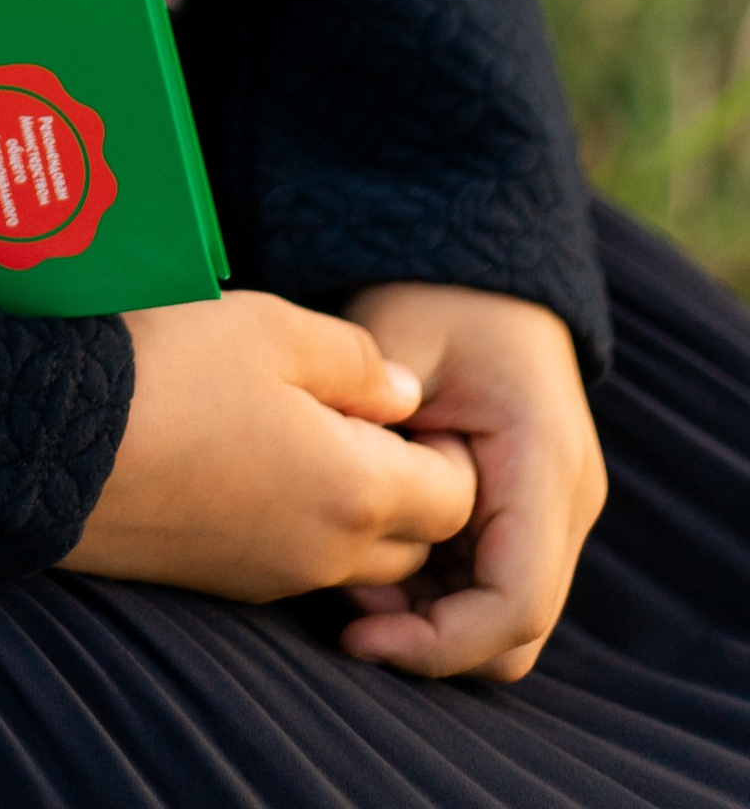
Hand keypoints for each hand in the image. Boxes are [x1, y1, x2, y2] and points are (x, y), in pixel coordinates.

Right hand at [61, 290, 475, 603]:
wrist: (51, 443)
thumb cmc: (169, 372)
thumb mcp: (273, 328)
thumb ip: (359, 360)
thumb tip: (406, 395)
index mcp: (357, 492)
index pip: (458, 497)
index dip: (448, 446)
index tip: (404, 398)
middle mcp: (326, 553)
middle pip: (415, 541)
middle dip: (410, 485)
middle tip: (361, 414)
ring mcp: (270, 577)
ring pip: (354, 559)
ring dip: (353, 507)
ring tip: (302, 431)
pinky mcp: (221, 582)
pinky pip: (294, 560)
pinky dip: (299, 520)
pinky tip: (249, 459)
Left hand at [336, 284, 604, 682]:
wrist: (478, 270)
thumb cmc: (433, 296)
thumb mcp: (395, 344)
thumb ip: (376, 424)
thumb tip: (348, 507)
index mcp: (544, 464)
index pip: (514, 605)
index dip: (437, 642)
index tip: (356, 636)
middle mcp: (565, 501)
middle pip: (513, 632)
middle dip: (428, 634)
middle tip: (346, 601)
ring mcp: (554, 511)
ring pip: (502, 618)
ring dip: (429, 612)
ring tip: (353, 564)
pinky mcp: (529, 513)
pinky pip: (490, 583)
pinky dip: (435, 585)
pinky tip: (377, 541)